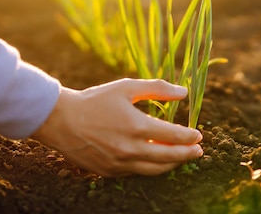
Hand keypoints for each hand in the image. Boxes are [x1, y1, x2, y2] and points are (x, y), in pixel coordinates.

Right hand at [30, 79, 202, 176]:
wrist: (61, 120)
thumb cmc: (95, 100)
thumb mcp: (126, 87)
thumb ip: (157, 89)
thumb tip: (184, 92)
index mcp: (136, 126)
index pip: (173, 136)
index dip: (189, 136)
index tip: (199, 135)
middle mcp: (130, 149)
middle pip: (168, 157)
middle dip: (187, 155)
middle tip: (198, 152)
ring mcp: (119, 163)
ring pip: (154, 170)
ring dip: (171, 165)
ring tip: (181, 158)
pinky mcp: (109, 172)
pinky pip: (136, 173)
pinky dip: (150, 168)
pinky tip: (156, 161)